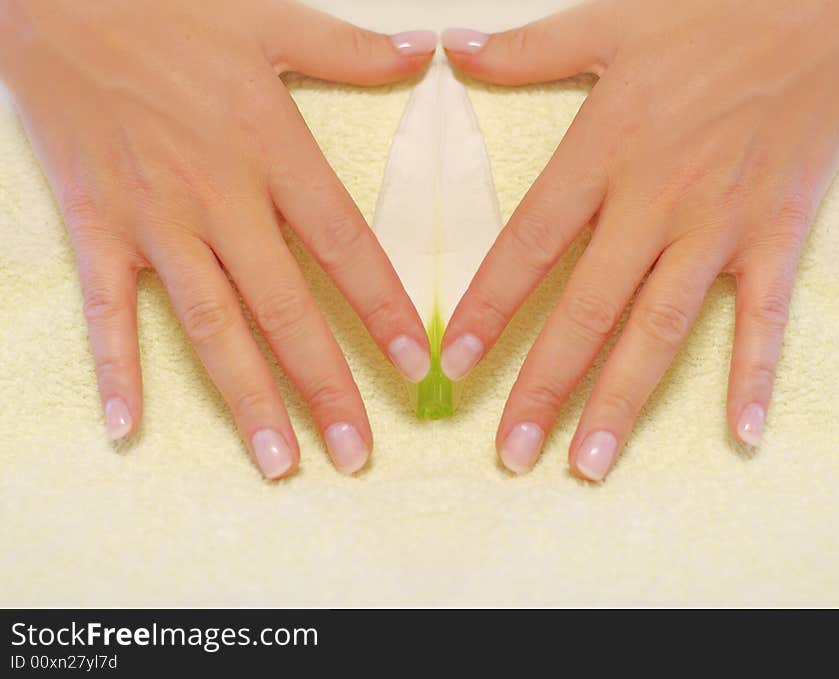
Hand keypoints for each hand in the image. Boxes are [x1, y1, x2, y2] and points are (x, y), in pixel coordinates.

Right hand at [0, 0, 438, 477]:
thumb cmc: (167, 8)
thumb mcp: (269, 20)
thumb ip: (349, 50)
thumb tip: (423, 52)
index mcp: (271, 149)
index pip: (343, 246)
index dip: (381, 310)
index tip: (412, 367)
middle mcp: (218, 197)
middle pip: (284, 309)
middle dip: (324, 386)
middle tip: (356, 452)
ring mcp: (154, 220)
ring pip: (210, 326)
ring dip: (246, 399)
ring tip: (278, 462)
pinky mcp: (97, 227)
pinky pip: (107, 311)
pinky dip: (116, 369)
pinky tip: (127, 429)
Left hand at [439, 0, 838, 479]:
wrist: (825, 1)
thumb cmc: (713, 11)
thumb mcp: (609, 21)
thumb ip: (526, 51)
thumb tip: (452, 50)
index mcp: (606, 150)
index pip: (530, 245)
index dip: (489, 309)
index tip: (454, 366)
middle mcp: (657, 199)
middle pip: (589, 309)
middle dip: (545, 385)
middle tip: (512, 451)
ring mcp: (720, 224)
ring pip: (662, 328)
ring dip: (623, 401)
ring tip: (589, 463)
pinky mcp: (777, 234)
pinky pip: (765, 316)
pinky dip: (754, 374)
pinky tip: (741, 434)